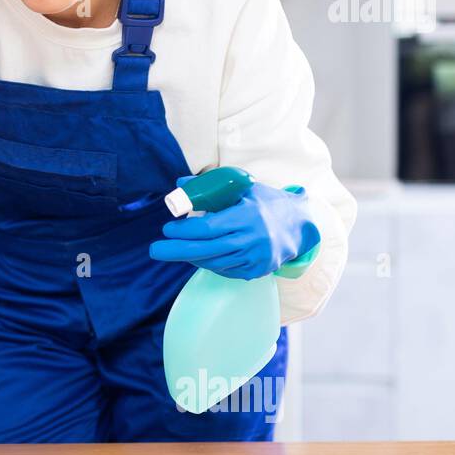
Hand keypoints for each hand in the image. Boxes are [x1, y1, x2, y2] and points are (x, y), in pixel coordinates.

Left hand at [149, 176, 320, 279]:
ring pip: (214, 262)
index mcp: (247, 217)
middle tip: (155, 250)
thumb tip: (179, 184)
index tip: (167, 229)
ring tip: (171, 251)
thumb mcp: (242, 188)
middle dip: (177, 251)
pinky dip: (208, 263)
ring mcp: (255, 258)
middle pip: (207, 249)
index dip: (185, 231)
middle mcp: (252, 240)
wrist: (298, 225)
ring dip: (190, 257)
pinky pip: (225, 270)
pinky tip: (196, 256)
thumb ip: (209, 186)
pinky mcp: (257, 270)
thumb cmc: (265, 202)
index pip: (209, 228)